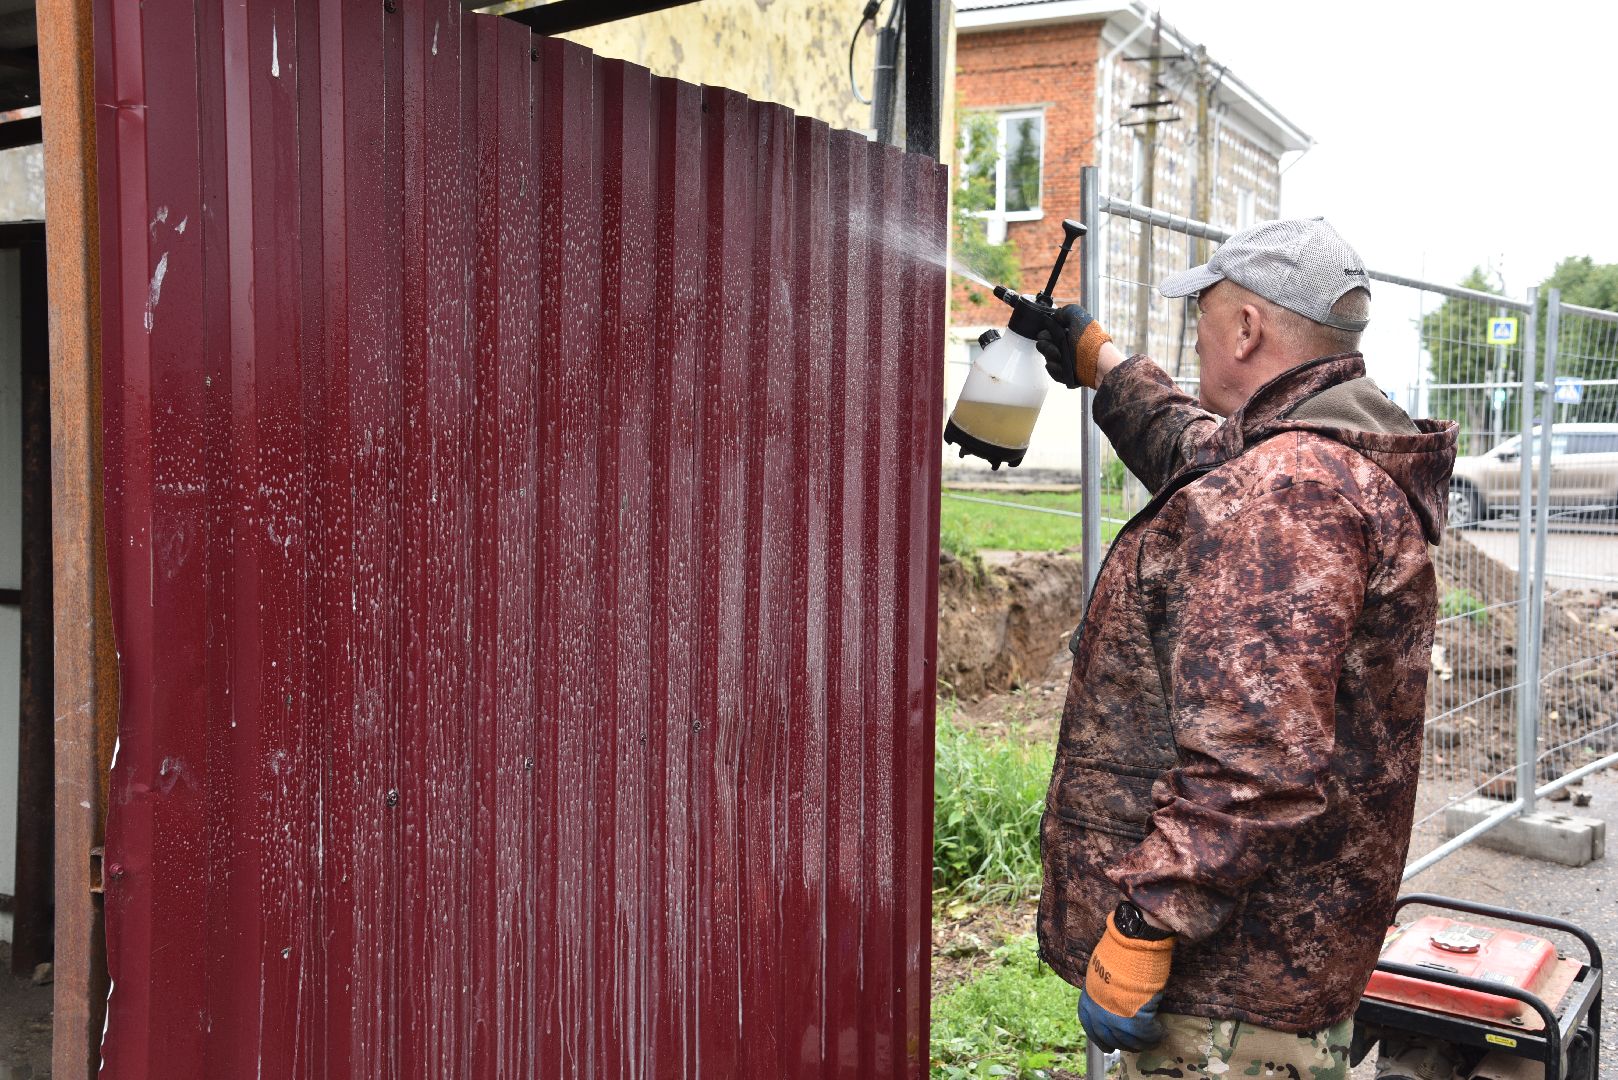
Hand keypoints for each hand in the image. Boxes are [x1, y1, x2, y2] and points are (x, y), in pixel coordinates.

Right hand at [1034, 304, 1111, 389]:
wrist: (1098, 362)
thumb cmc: (1090, 339)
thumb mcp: (1078, 316)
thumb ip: (1065, 311)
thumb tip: (1056, 314)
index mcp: (1069, 333)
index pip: (1048, 332)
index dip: (1045, 333)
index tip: (1047, 334)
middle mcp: (1067, 346)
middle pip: (1044, 345)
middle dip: (1046, 345)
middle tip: (1055, 347)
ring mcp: (1066, 361)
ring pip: (1048, 358)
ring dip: (1050, 356)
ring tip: (1059, 357)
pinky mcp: (1066, 374)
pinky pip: (1053, 372)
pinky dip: (1054, 369)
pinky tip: (1060, 366)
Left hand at [1078, 909, 1174, 1052]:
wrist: (1132, 940)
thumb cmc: (1120, 948)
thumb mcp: (1101, 969)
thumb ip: (1103, 988)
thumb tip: (1112, 998)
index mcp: (1089, 996)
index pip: (1089, 1025)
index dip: (1099, 1037)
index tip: (1107, 1045)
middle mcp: (1098, 1010)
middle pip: (1108, 1037)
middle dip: (1121, 1043)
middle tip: (1134, 1045)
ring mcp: (1115, 1016)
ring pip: (1128, 1041)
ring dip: (1140, 1042)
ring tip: (1150, 1039)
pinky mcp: (1136, 1017)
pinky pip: (1147, 1035)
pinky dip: (1155, 1036)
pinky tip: (1160, 1032)